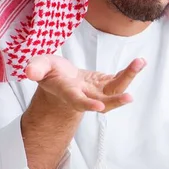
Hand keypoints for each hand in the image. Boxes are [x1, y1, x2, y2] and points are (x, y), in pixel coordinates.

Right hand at [25, 55, 145, 112]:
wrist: (62, 81)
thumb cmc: (50, 74)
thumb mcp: (40, 67)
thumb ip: (36, 68)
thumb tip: (29, 71)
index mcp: (69, 94)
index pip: (78, 102)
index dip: (88, 104)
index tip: (98, 106)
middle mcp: (86, 96)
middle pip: (103, 102)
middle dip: (116, 101)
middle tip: (129, 98)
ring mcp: (98, 91)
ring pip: (115, 89)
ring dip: (128, 78)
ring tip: (139, 63)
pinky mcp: (106, 83)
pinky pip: (119, 79)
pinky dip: (129, 72)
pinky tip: (138, 63)